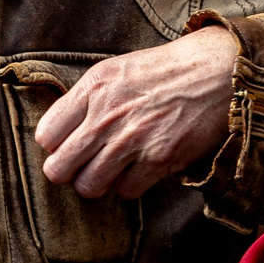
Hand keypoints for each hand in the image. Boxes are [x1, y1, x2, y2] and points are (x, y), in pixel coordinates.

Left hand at [35, 26, 241, 201]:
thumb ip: (86, 100)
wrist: (217, 71)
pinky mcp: (160, 158)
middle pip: (59, 169)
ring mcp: (133, 139)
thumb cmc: (165, 71)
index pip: (46, 136)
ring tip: (110, 172)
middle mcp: (107, 115)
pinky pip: (125, 192)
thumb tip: (62, 134)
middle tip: (84, 167)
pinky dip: (129, 187)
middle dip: (69, 173)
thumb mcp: (116, 71)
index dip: (56, 146)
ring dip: (97, 184)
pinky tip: (138, 171)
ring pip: (89, 187)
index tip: (70, 145)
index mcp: (93, 88)